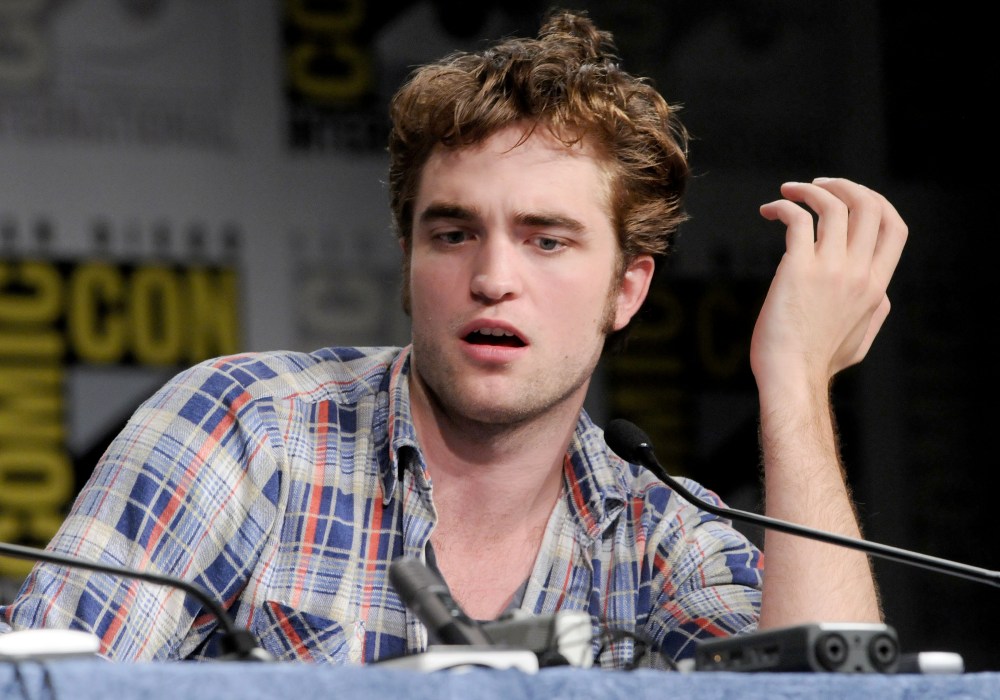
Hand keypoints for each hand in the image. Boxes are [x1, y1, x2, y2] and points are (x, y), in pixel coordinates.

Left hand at [752, 177, 907, 396]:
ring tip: (787, 192)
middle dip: (844, 186)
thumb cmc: (818, 364)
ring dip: (810, 190)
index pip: (895, 228)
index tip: (851, 197)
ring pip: (835, 206)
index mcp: (877, 288)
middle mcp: (859, 274)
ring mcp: (831, 271)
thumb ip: (874, 312)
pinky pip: (798, 220)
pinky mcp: (798, 270)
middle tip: (815, 186)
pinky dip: (783, 206)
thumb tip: (881, 294)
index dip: (877, 202)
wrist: (792, 378)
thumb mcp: (862, 339)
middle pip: (870, 207)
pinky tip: (769, 211)